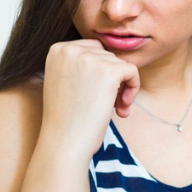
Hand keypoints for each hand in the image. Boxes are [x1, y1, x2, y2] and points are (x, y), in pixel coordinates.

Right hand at [39, 39, 140, 160]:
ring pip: (120, 64)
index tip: (99, 93)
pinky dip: (133, 87)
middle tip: (111, 104)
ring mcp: (89, 59)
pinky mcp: (108, 71)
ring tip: (115, 109)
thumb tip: (108, 56)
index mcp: (58, 50)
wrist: (64, 142)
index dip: (101, 71)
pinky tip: (123, 106)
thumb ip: (79, 65)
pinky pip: (132, 71)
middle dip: (113, 79)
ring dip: (122, 87)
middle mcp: (71, 49)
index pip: (92, 49)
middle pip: (107, 55)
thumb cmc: (66, 119)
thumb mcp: (64, 81)